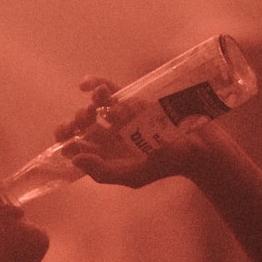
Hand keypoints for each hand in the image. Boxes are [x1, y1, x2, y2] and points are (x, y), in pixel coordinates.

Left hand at [56, 76, 240, 188]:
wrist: (195, 149)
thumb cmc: (164, 166)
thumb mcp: (131, 176)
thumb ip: (102, 172)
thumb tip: (74, 158)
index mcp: (106, 154)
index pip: (77, 145)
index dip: (65, 139)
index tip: (66, 137)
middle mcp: (110, 134)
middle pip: (83, 124)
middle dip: (76, 121)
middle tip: (83, 122)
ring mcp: (122, 116)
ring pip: (95, 106)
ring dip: (88, 105)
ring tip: (94, 110)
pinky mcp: (134, 99)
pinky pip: (112, 89)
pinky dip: (96, 85)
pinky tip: (85, 85)